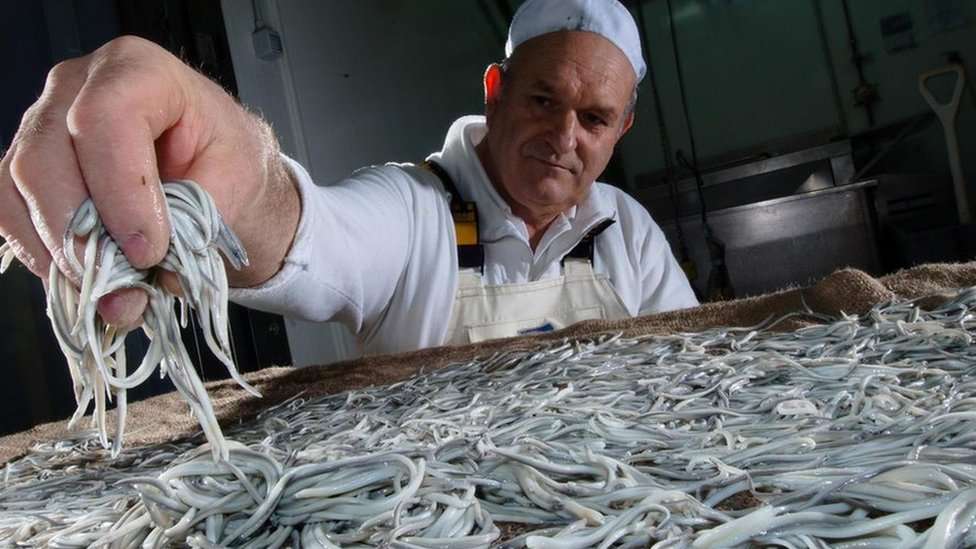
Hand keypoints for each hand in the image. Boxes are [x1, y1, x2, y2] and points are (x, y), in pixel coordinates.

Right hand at [0, 36, 299, 328]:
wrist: (217, 168)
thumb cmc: (227, 160)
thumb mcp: (237, 183)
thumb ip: (200, 225)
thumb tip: (163, 278)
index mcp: (141, 71)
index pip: (106, 118)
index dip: (121, 192)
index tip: (150, 249)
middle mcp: (78, 86)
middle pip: (47, 157)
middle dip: (82, 235)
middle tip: (126, 286)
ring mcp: (44, 122)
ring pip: (20, 188)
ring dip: (60, 254)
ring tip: (114, 295)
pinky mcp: (29, 166)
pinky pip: (8, 210)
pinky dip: (41, 255)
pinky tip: (83, 281)